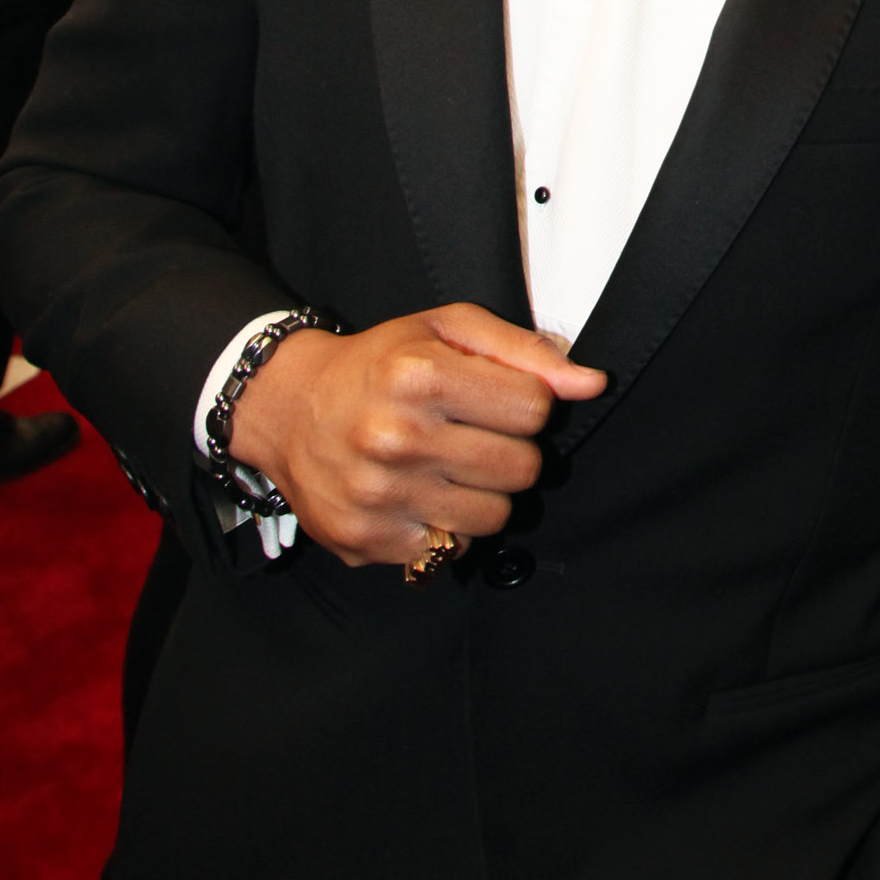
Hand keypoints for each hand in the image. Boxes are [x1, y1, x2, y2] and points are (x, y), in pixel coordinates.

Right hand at [228, 302, 606, 568]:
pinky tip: (420, 496)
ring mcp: (379, 495)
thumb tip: (591, 384)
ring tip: (451, 467)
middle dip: (512, 451)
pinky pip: (449, 550)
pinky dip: (445, 528)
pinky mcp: (366, 540)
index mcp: (421, 376)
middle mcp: (397, 438)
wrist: (289, 408)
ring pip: (494, 517)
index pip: (536, 408)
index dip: (525, 403)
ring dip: (485, 494)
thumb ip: (525, 351)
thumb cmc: (380, 364)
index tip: (494, 399)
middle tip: (475, 436)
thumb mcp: (448, 329)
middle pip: (523, 468)